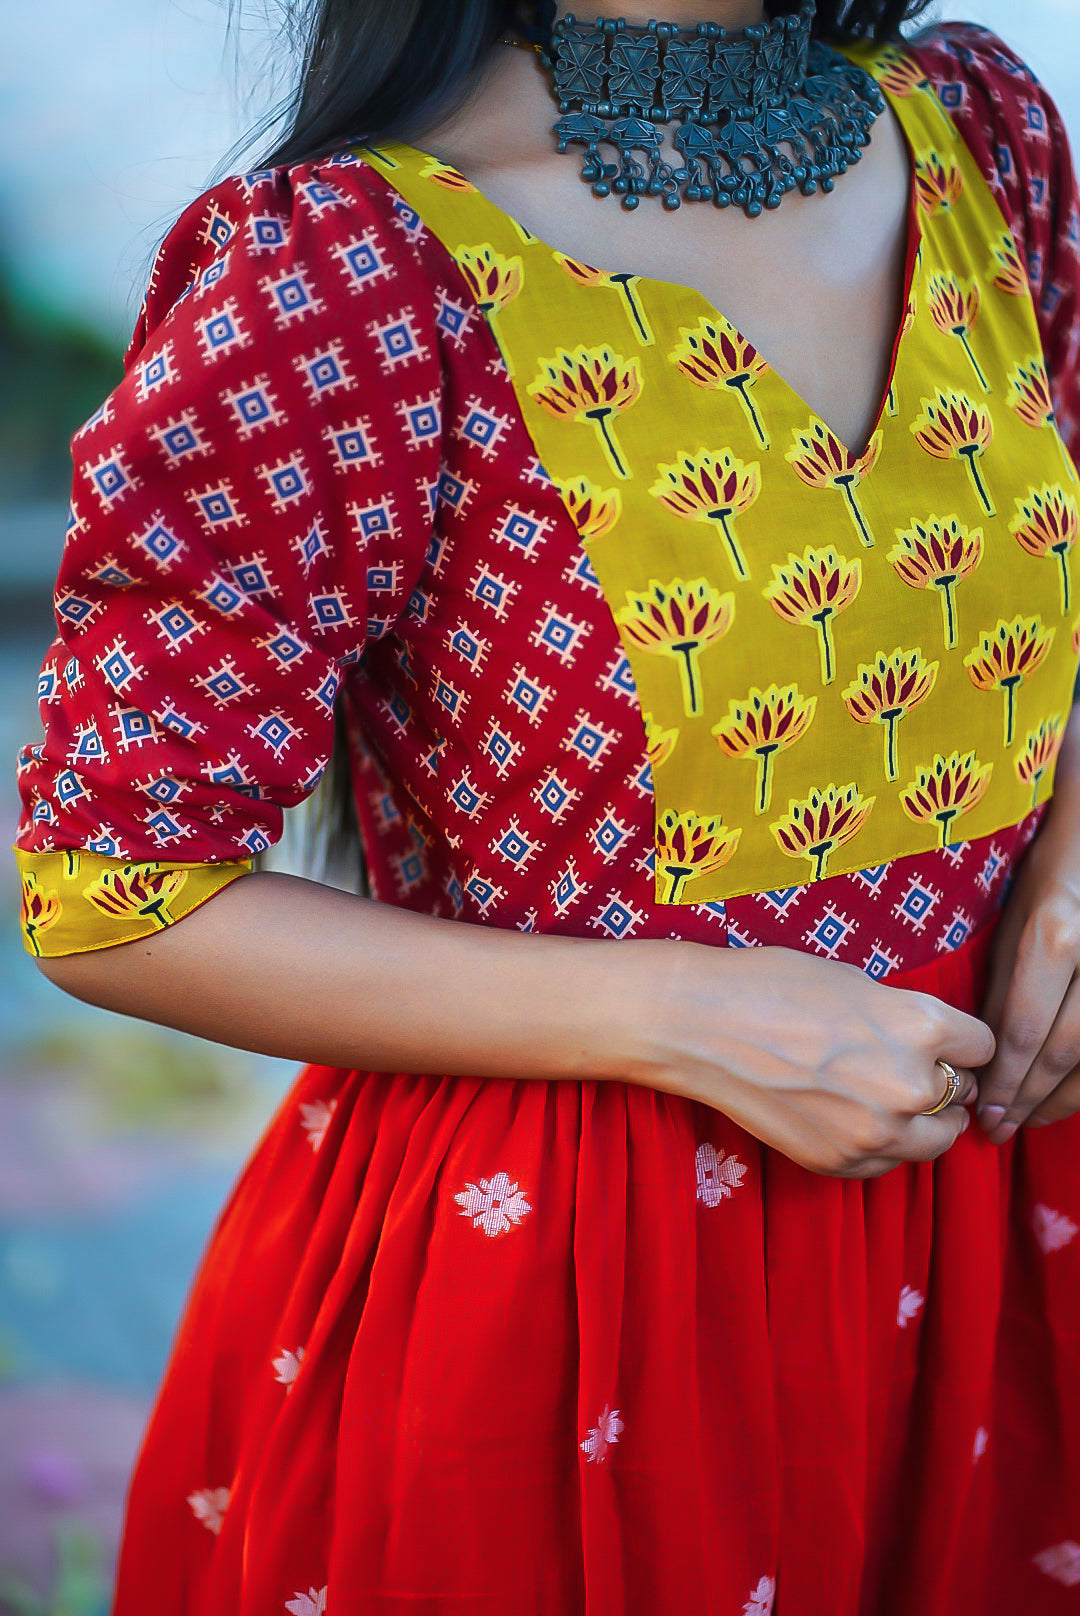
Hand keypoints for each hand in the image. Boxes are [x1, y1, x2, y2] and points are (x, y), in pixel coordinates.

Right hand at [635, 942, 992, 1177]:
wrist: (700, 1026)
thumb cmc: (772, 986)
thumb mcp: (858, 983)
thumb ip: (906, 1018)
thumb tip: (931, 1048)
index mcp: (921, 1027)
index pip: (982, 1047)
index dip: (959, 1040)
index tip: (942, 1040)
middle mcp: (909, 1086)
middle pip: (961, 1095)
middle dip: (939, 1079)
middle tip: (900, 1065)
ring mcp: (876, 1133)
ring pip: (934, 1139)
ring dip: (919, 1119)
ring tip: (879, 1096)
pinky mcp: (841, 1162)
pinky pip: (887, 1163)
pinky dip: (878, 1144)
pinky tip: (846, 1115)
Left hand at [975, 771, 1079, 1143]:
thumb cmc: (1051, 876)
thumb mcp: (1013, 922)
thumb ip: (1003, 985)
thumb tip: (985, 1053)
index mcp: (1053, 936)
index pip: (1022, 1030)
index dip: (1004, 1082)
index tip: (986, 1113)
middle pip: (1065, 1053)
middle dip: (1030, 1099)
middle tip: (1001, 1131)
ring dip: (1064, 1100)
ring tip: (1030, 1121)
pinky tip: (1067, 1096)